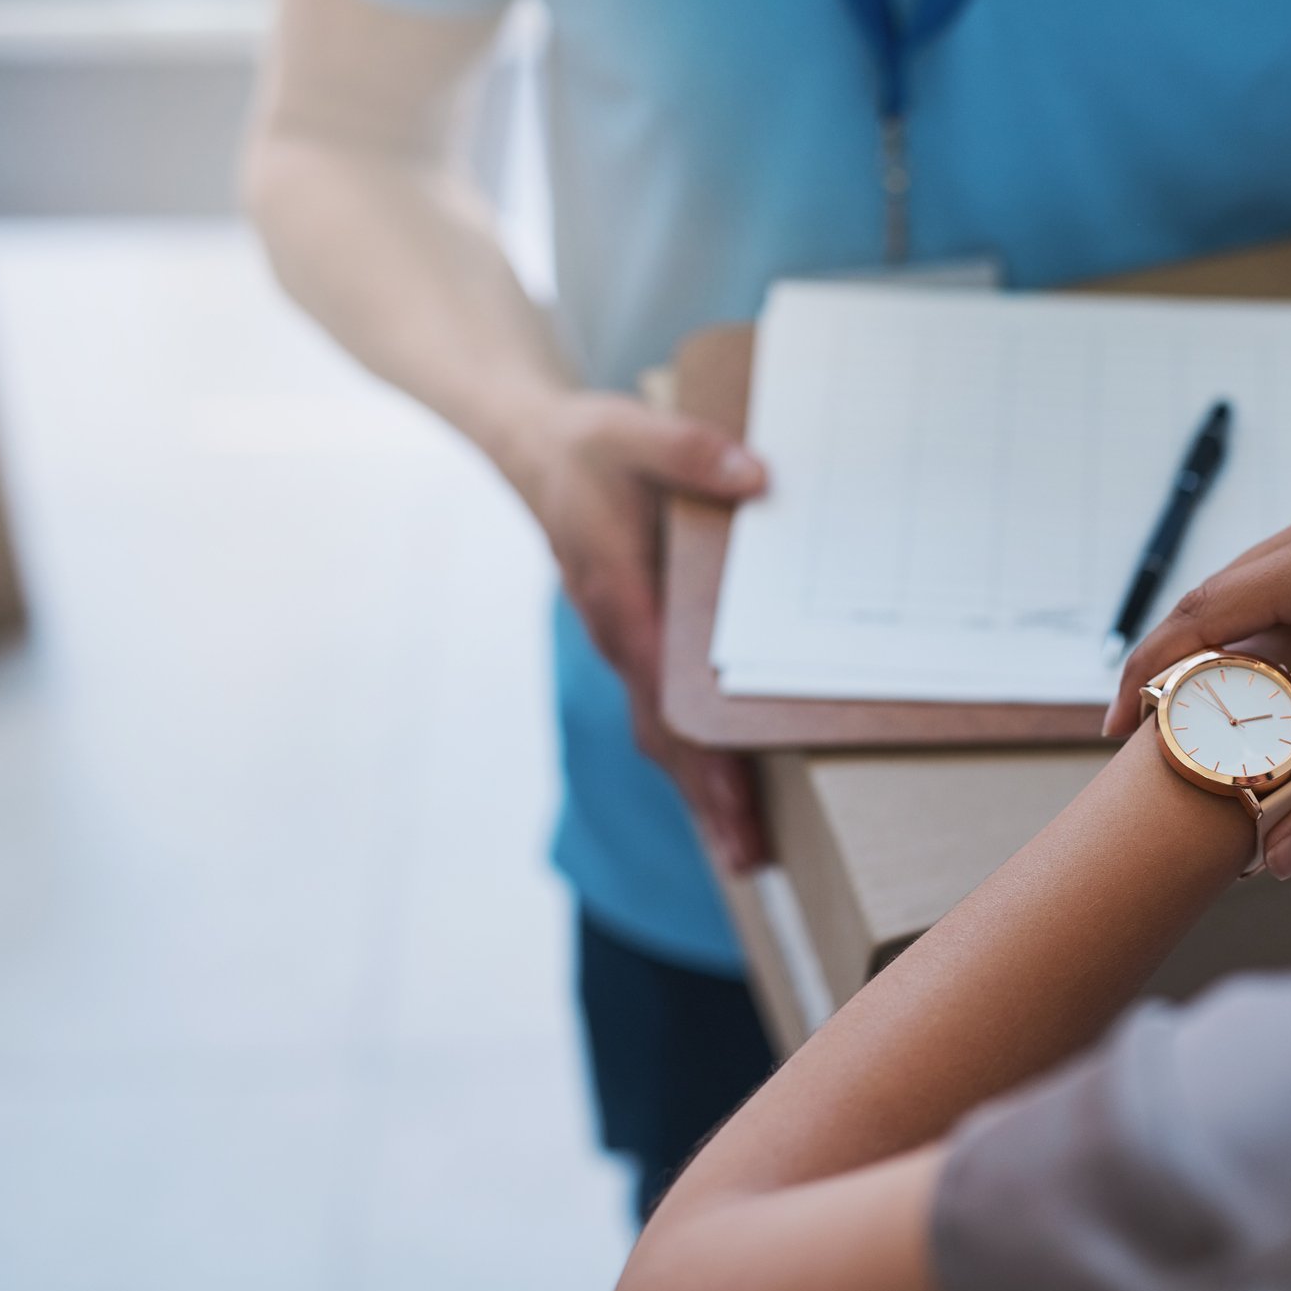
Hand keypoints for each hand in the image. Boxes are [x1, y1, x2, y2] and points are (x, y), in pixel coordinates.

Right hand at [506, 390, 772, 870]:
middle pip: (665, 736)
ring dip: (702, 790)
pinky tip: (724, 788)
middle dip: (707, 799)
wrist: (535, 449)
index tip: (733, 802)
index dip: (701, 752)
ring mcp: (626, 645)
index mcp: (622, 597)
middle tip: (751, 860)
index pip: (666, 694)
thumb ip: (690, 453)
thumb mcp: (633, 430)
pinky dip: (694, 757)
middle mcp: (621, 635)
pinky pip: (666, 712)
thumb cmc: (587, 445)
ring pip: (662, 733)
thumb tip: (756, 479)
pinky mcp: (638, 641)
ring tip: (744, 850)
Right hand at [1110, 490, 1290, 876]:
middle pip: (1230, 583)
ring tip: (1194, 693)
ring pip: (1271, 567)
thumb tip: (1276, 864)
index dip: (1156, 673)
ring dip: (1229, 627)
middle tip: (1140, 717)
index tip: (1121, 727)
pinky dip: (1278, 604)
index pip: (1212, 611)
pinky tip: (1266, 654)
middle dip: (1180, 652)